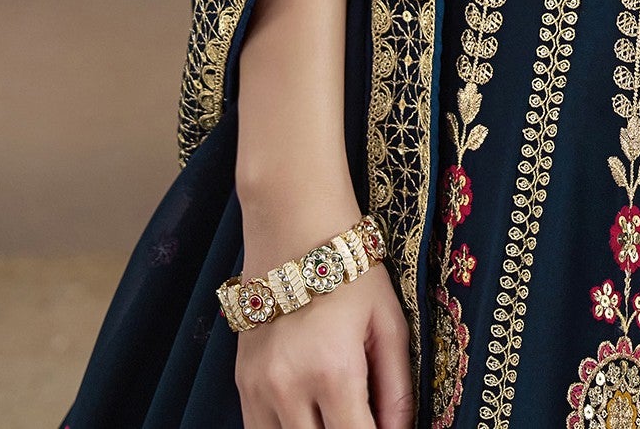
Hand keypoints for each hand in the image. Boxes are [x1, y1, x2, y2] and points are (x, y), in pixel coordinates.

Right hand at [236, 245, 412, 428]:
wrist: (294, 229)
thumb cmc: (352, 273)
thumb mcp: (389, 322)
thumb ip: (397, 386)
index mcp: (333, 371)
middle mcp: (289, 387)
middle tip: (362, 418)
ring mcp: (258, 389)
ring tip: (337, 414)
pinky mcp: (241, 385)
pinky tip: (310, 416)